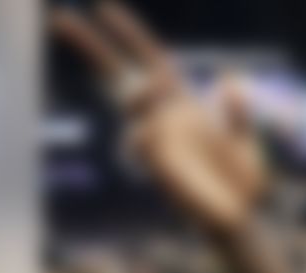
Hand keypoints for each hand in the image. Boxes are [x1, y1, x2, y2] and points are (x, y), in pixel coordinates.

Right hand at [51, 3, 266, 235]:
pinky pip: (141, 137)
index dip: (129, 34)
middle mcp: (164, 118)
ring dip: (142, 93)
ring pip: (132, 102)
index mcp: (184, 106)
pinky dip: (147, 130)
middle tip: (60, 18)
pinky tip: (157, 133)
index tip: (104, 8)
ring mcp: (157, 139)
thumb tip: (230, 79)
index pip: (151, 60)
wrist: (239, 219)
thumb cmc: (242, 184)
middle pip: (120, 74)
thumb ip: (238, 114)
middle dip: (92, 47)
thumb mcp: (245, 142)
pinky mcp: (156, 163)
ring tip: (158, 95)